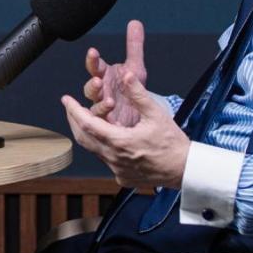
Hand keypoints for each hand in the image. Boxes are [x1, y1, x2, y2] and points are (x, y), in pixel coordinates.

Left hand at [62, 68, 188, 190]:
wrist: (186, 169)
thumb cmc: (173, 143)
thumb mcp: (156, 114)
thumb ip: (138, 94)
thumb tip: (126, 75)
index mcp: (119, 141)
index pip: (87, 124)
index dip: (74, 110)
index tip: (66, 99)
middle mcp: (114, 158)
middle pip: (83, 138)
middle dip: (74, 121)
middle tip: (71, 108)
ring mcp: (117, 170)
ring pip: (94, 150)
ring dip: (88, 134)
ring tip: (87, 119)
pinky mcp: (122, 177)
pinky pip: (106, 161)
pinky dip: (103, 148)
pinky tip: (108, 138)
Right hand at [82, 19, 148, 126]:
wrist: (140, 113)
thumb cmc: (131, 90)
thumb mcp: (135, 67)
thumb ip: (134, 46)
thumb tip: (135, 23)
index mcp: (104, 76)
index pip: (95, 66)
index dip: (93, 60)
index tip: (94, 52)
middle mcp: (100, 92)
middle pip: (90, 87)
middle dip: (93, 84)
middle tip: (99, 80)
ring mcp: (102, 108)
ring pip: (94, 107)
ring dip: (99, 104)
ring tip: (109, 101)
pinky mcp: (109, 124)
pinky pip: (103, 123)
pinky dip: (107, 122)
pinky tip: (113, 119)